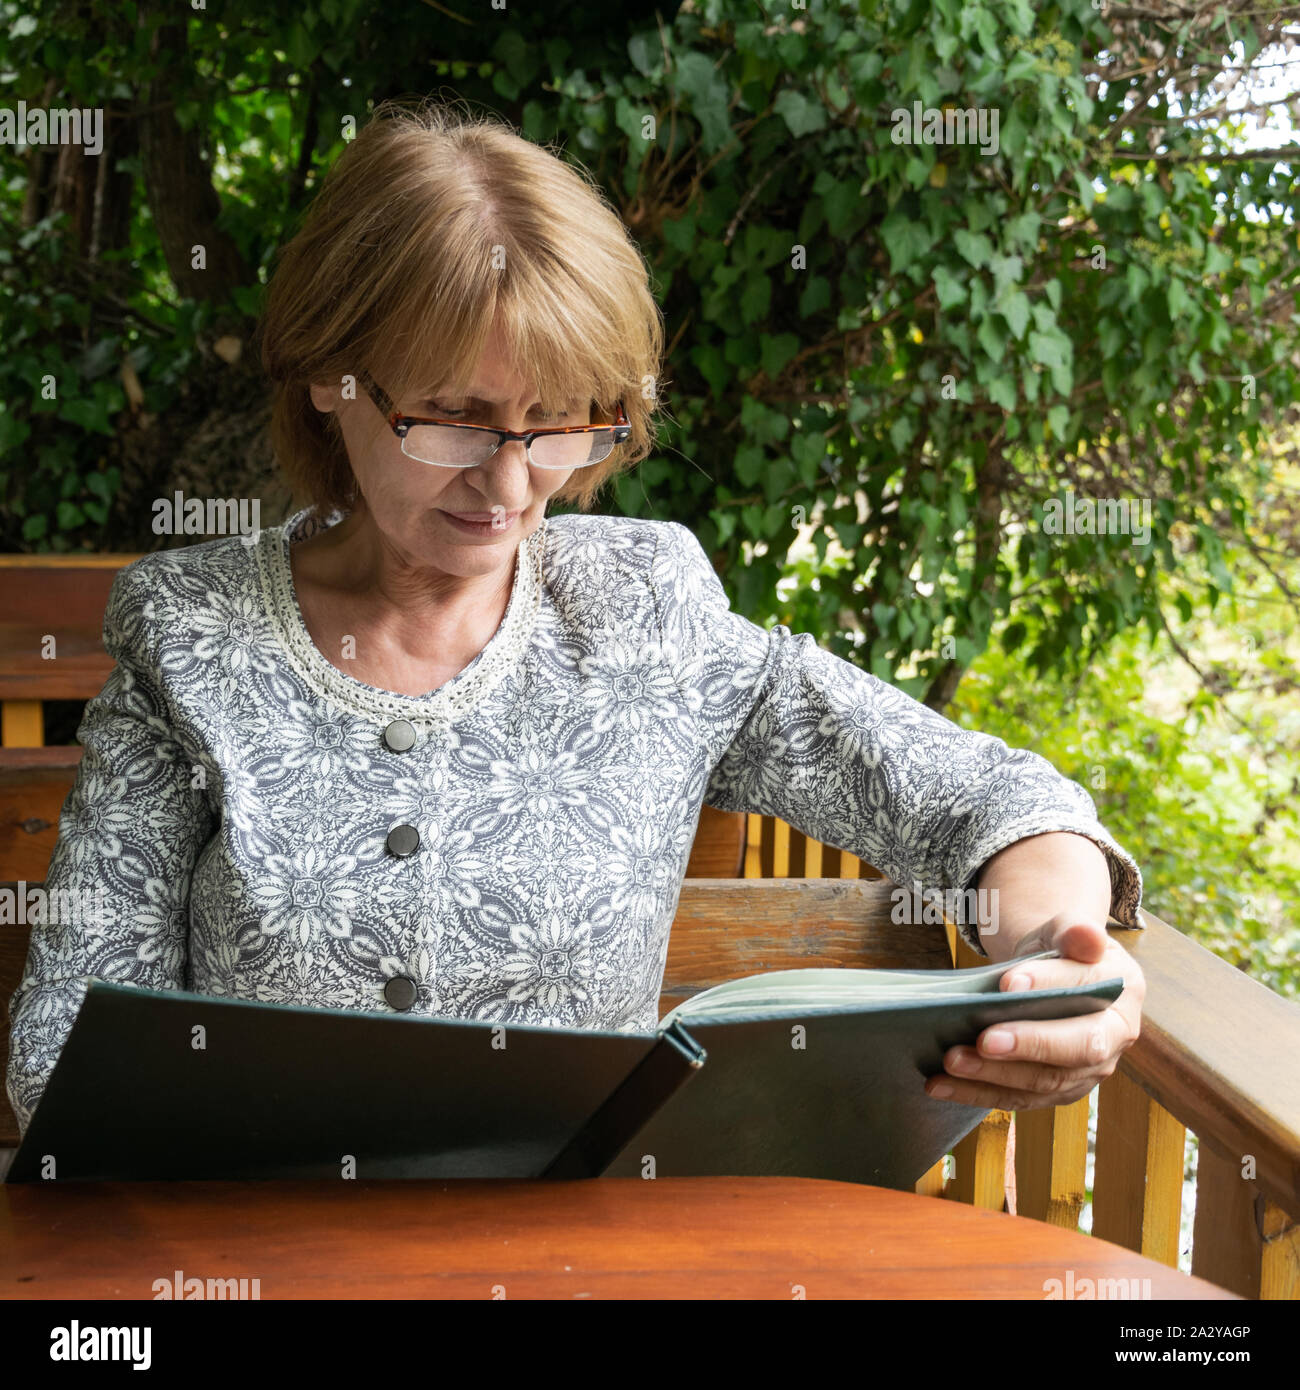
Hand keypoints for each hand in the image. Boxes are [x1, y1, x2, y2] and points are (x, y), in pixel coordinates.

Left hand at [923, 922, 1144, 1111]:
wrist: (1055, 975)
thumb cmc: (1061, 951)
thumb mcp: (1066, 930)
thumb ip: (1075, 931)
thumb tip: (1086, 938)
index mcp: (1121, 995)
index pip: (1087, 993)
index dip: (1050, 988)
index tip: (1007, 984)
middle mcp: (1112, 1041)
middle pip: (1074, 1050)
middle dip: (1027, 1046)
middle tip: (984, 1039)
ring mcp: (1084, 1073)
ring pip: (1042, 1082)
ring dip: (993, 1075)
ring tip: (951, 1061)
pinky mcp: (1053, 1091)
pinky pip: (1016, 1098)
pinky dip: (976, 1093)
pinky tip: (939, 1084)